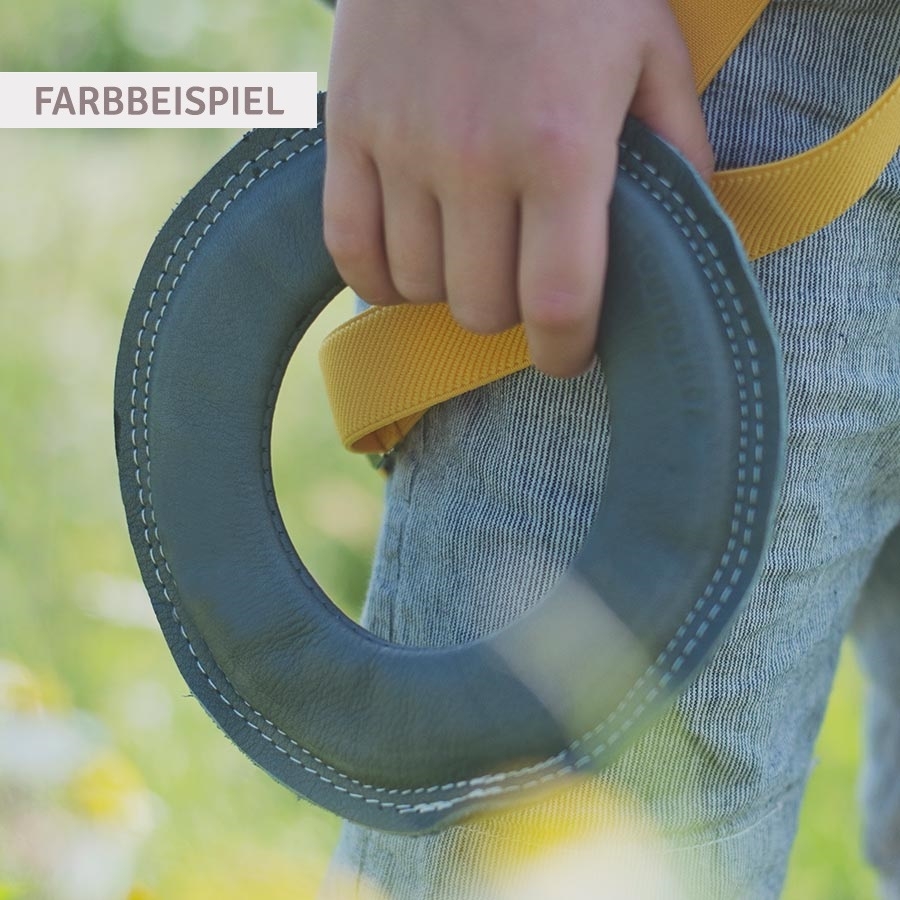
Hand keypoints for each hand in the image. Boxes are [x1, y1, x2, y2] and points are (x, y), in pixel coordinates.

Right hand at [323, 0, 713, 376]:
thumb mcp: (650, 49)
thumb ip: (677, 149)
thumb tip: (682, 233)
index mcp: (564, 146)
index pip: (557, 302)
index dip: (563, 352)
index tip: (564, 356)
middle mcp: (477, 158)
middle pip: (481, 307)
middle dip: (508, 314)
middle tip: (520, 283)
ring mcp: (402, 145)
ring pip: (415, 286)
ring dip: (447, 290)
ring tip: (468, 258)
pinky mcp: (349, 131)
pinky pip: (348, 249)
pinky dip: (377, 276)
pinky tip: (405, 261)